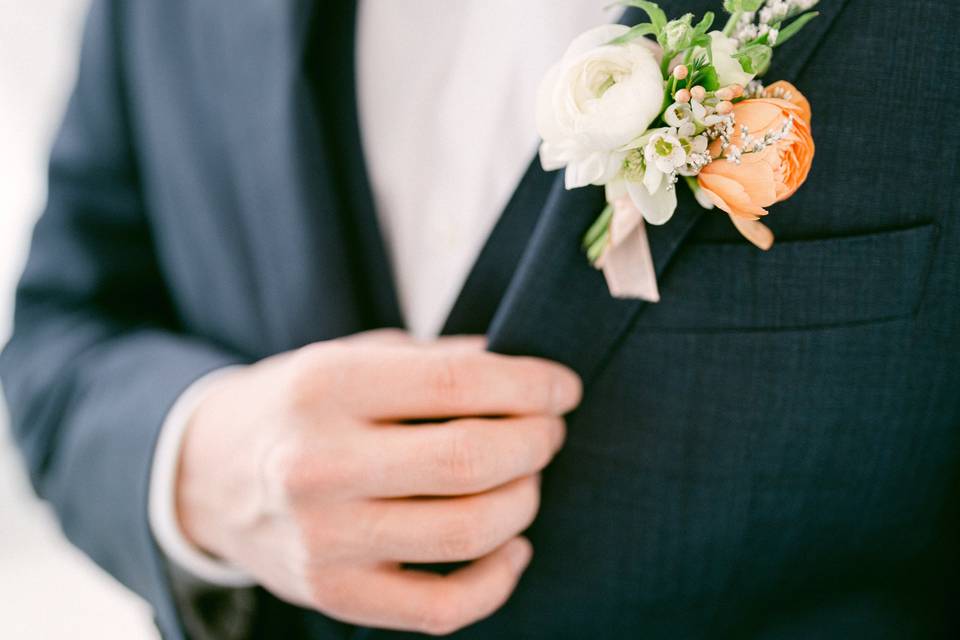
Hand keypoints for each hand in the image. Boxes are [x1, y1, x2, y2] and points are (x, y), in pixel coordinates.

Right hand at [176, 330, 580, 633]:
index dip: (530, 386)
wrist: (209, 475)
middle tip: (549, 432)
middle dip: (536, 443)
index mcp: (326, 388)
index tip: (564, 389)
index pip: (458, 384)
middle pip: (469, 460)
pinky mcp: (335, 595)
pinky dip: (499, 579)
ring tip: (527, 478)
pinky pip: (445, 606)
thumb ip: (438, 363)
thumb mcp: (353, 358)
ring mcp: (324, 540)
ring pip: (468, 531)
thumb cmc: (299, 406)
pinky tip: (512, 546)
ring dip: (524, 501)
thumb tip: (527, 375)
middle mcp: (317, 466)